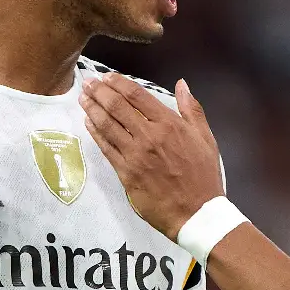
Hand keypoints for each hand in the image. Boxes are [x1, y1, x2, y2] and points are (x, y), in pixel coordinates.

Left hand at [80, 74, 222, 239]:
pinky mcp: (125, 172)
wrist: (196, 212)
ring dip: (93, 109)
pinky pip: (106, 148)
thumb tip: (181, 83)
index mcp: (169, 124)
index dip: (119, 83)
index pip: (137, 96)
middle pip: (117, 107)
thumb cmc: (203, 175)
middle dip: (100, 92)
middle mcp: (149, 135)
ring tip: (83, 98)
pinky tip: (88, 123)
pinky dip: (95, 133)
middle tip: (88, 83)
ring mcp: (135, 154)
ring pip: (107, 125)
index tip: (107, 77)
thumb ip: (192, 109)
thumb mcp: (206, 138)